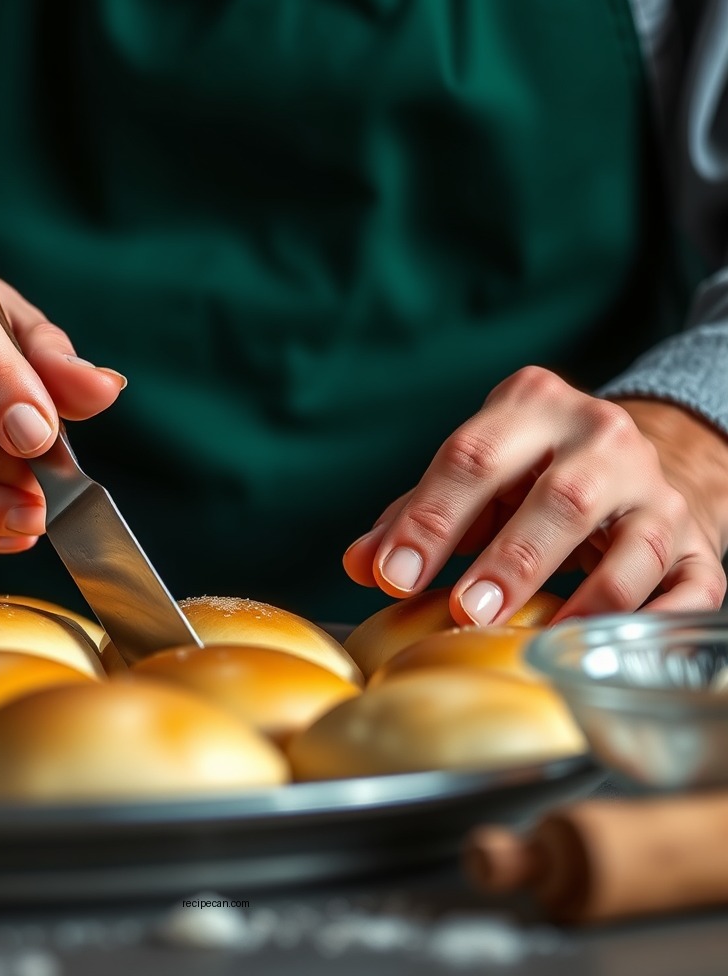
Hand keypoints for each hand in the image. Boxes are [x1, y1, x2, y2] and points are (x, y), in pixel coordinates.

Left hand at [343, 366, 727, 623]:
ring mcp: (657, 492)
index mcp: (533, 407)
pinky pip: (692, 586)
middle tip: (466, 611)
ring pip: (635, 545)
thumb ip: (414, 514)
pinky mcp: (697, 543)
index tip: (391, 576)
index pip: (472, 458)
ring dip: (586, 597)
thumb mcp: (472, 476)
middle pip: (560, 498)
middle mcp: (602, 438)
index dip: (429, 519)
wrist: (634, 457)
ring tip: (536, 637)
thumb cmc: (529, 473)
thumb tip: (360, 564)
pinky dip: (656, 620)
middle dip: (510, 559)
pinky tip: (608, 647)